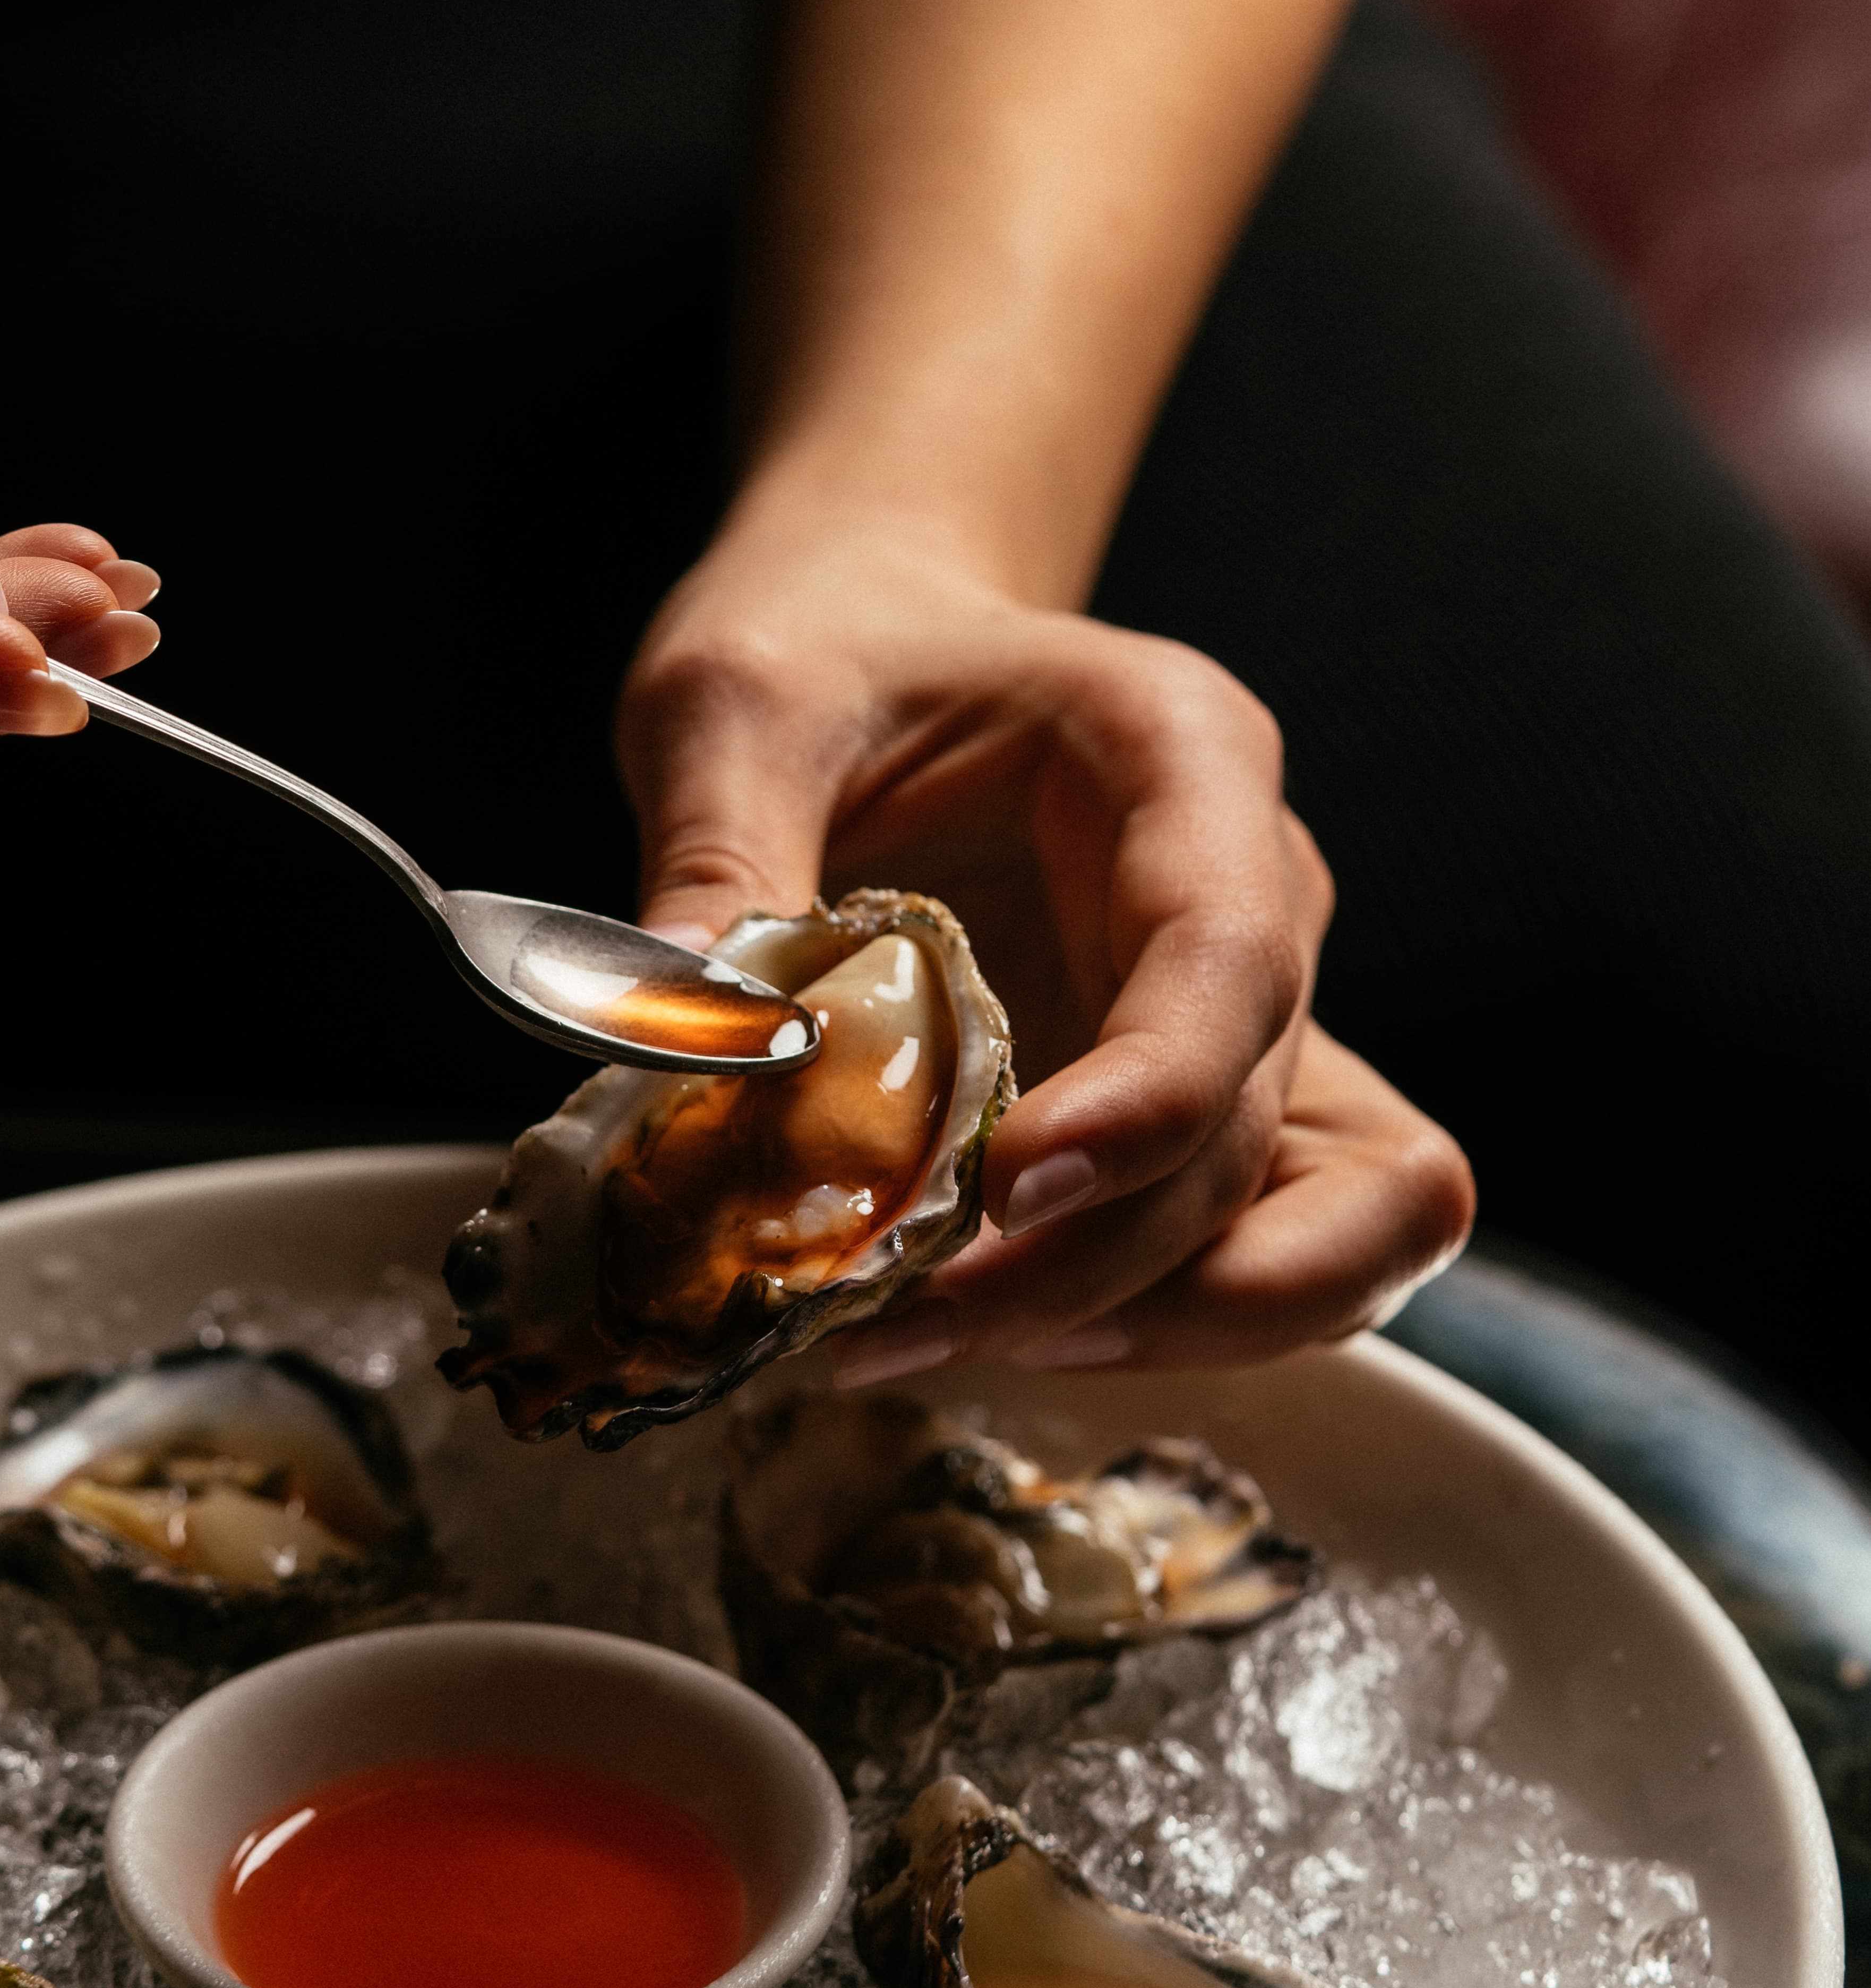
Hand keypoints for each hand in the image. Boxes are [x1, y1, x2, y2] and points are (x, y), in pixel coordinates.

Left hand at [616, 521, 1471, 1373]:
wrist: (873, 640)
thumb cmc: (830, 645)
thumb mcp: (739, 702)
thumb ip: (716, 857)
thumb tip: (672, 1048)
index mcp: (1186, 764)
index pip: (1228, 968)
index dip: (1142, 1105)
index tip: (1003, 1193)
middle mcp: (1258, 900)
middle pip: (1253, 1134)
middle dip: (1089, 1261)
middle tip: (891, 1324)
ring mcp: (1248, 1023)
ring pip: (1315, 1227)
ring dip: (1146, 1323)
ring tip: (928, 1347)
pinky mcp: (1194, 1116)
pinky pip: (1254, 1253)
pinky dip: (1142, 1319)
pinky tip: (969, 1328)